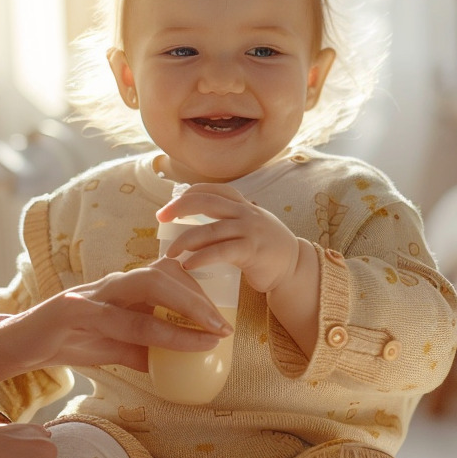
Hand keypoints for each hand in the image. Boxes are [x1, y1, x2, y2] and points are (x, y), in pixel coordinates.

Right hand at [4, 258, 232, 373]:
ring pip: (146, 288)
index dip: (199, 292)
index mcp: (121, 288)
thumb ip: (144, 350)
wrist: (17, 346)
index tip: (224, 318)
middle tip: (224, 326)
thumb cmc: (66, 342)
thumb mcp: (113, 347)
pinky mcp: (72, 310)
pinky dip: (147, 331)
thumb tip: (179, 366)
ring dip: (183, 310)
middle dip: (198, 298)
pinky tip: (162, 351)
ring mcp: (91, 294)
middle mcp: (110, 283)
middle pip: (163, 274)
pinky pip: (116, 319)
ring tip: (209, 334)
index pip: (167, 276)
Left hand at [157, 184, 301, 293]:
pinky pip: (220, 251)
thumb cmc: (267, 250)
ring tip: (171, 253)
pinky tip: (188, 265)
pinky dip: (201, 257)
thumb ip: (229, 221)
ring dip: (185, 240)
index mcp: (244, 205)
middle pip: (206, 201)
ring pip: (209, 229)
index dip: (188, 193)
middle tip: (161, 218)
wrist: (294, 268)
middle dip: (179, 207)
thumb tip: (194, 226)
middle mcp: (246, 212)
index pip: (212, 189)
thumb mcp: (250, 226)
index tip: (169, 207)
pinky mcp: (252, 250)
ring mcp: (250, 230)